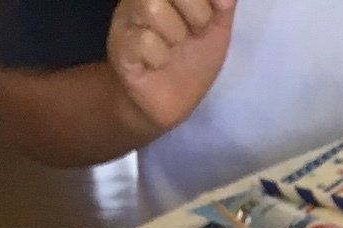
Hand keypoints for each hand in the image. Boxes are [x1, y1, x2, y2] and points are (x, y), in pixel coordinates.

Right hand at [107, 0, 236, 135]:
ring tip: (175, 49)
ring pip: (152, 7)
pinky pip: (143, 41)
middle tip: (197, 32)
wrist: (171, 102)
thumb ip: (223, 5)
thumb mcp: (217, 29)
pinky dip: (160, 57)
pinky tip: (158, 64)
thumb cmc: (192, 60)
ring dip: (176, 35)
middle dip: (196, 10)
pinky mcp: (120, 47)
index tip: (218, 10)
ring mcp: (127, 18)